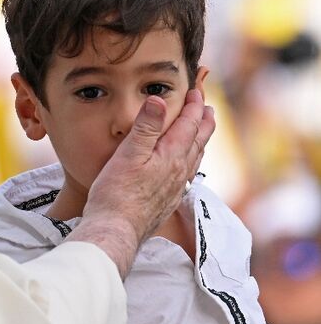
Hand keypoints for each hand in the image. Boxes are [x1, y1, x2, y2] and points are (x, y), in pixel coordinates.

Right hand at [67, 89, 214, 278]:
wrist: (116, 230)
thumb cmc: (116, 192)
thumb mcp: (128, 154)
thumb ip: (146, 127)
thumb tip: (159, 99)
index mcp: (171, 156)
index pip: (188, 125)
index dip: (193, 107)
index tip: (196, 93)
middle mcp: (179, 172)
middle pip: (199, 141)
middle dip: (204, 122)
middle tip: (208, 109)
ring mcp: (175, 188)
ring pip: (195, 159)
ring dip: (200, 141)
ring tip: (202, 133)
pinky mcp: (168, 201)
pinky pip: (188, 175)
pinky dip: (191, 162)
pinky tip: (185, 168)